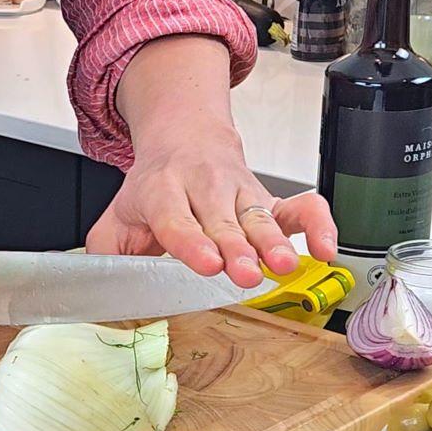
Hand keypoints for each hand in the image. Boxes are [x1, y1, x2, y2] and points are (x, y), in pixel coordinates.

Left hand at [88, 35, 336, 287]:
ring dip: (275, 242)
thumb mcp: (116, 217)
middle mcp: (204, 188)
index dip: (190, 240)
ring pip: (261, 216)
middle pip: (222, 220)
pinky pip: (301, 207)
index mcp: (162, 190)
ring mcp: (241, 193)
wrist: (184, 138)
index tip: (205, 262)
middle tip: (244, 273)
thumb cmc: (152, 188)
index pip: (175, 217)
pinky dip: (319, 224)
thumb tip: (105, 292)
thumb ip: (104, 254)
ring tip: (284, 265)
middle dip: (236, 247)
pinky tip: (326, 250)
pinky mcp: (270, 199)